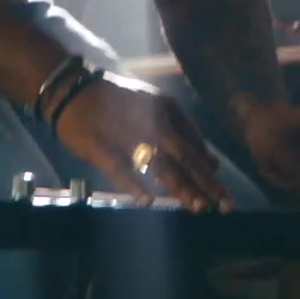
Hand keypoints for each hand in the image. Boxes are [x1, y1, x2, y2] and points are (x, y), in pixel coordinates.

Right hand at [51, 73, 232, 211]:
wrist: (72, 91)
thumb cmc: (118, 103)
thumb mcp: (157, 108)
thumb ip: (186, 133)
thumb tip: (213, 162)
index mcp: (168, 111)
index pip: (195, 149)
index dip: (211, 176)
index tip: (227, 199)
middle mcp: (153, 123)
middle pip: (184, 158)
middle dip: (205, 184)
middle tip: (225, 207)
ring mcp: (128, 135)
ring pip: (159, 164)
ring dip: (180, 187)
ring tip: (197, 206)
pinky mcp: (101, 147)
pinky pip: (120, 168)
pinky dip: (134, 184)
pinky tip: (148, 201)